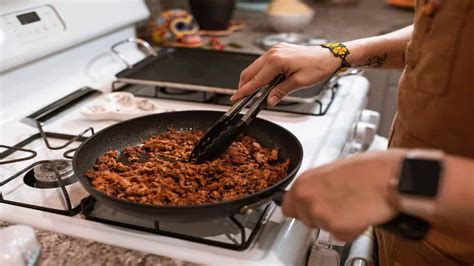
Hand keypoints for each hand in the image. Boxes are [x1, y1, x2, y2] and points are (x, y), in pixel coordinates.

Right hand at [231, 42, 340, 105]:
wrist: (329, 56)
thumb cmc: (318, 67)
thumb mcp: (299, 83)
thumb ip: (280, 92)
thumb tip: (269, 100)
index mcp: (276, 61)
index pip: (256, 80)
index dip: (244, 91)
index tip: (235, 98)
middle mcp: (273, 53)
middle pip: (250, 72)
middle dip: (244, 85)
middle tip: (240, 97)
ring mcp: (275, 50)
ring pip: (255, 66)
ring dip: (252, 79)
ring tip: (252, 92)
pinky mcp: (278, 50)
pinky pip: (263, 62)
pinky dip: (260, 72)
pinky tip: (263, 82)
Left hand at [282, 150, 405, 241]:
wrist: (388, 177)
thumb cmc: (367, 169)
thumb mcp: (333, 170)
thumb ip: (317, 185)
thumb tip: (314, 193)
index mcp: (304, 182)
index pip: (287, 206)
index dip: (300, 208)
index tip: (305, 209)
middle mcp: (307, 199)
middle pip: (305, 219)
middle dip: (320, 215)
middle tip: (339, 204)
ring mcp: (321, 215)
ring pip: (324, 227)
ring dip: (337, 221)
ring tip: (352, 205)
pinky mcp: (337, 229)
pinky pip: (341, 235)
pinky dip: (351, 229)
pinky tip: (359, 214)